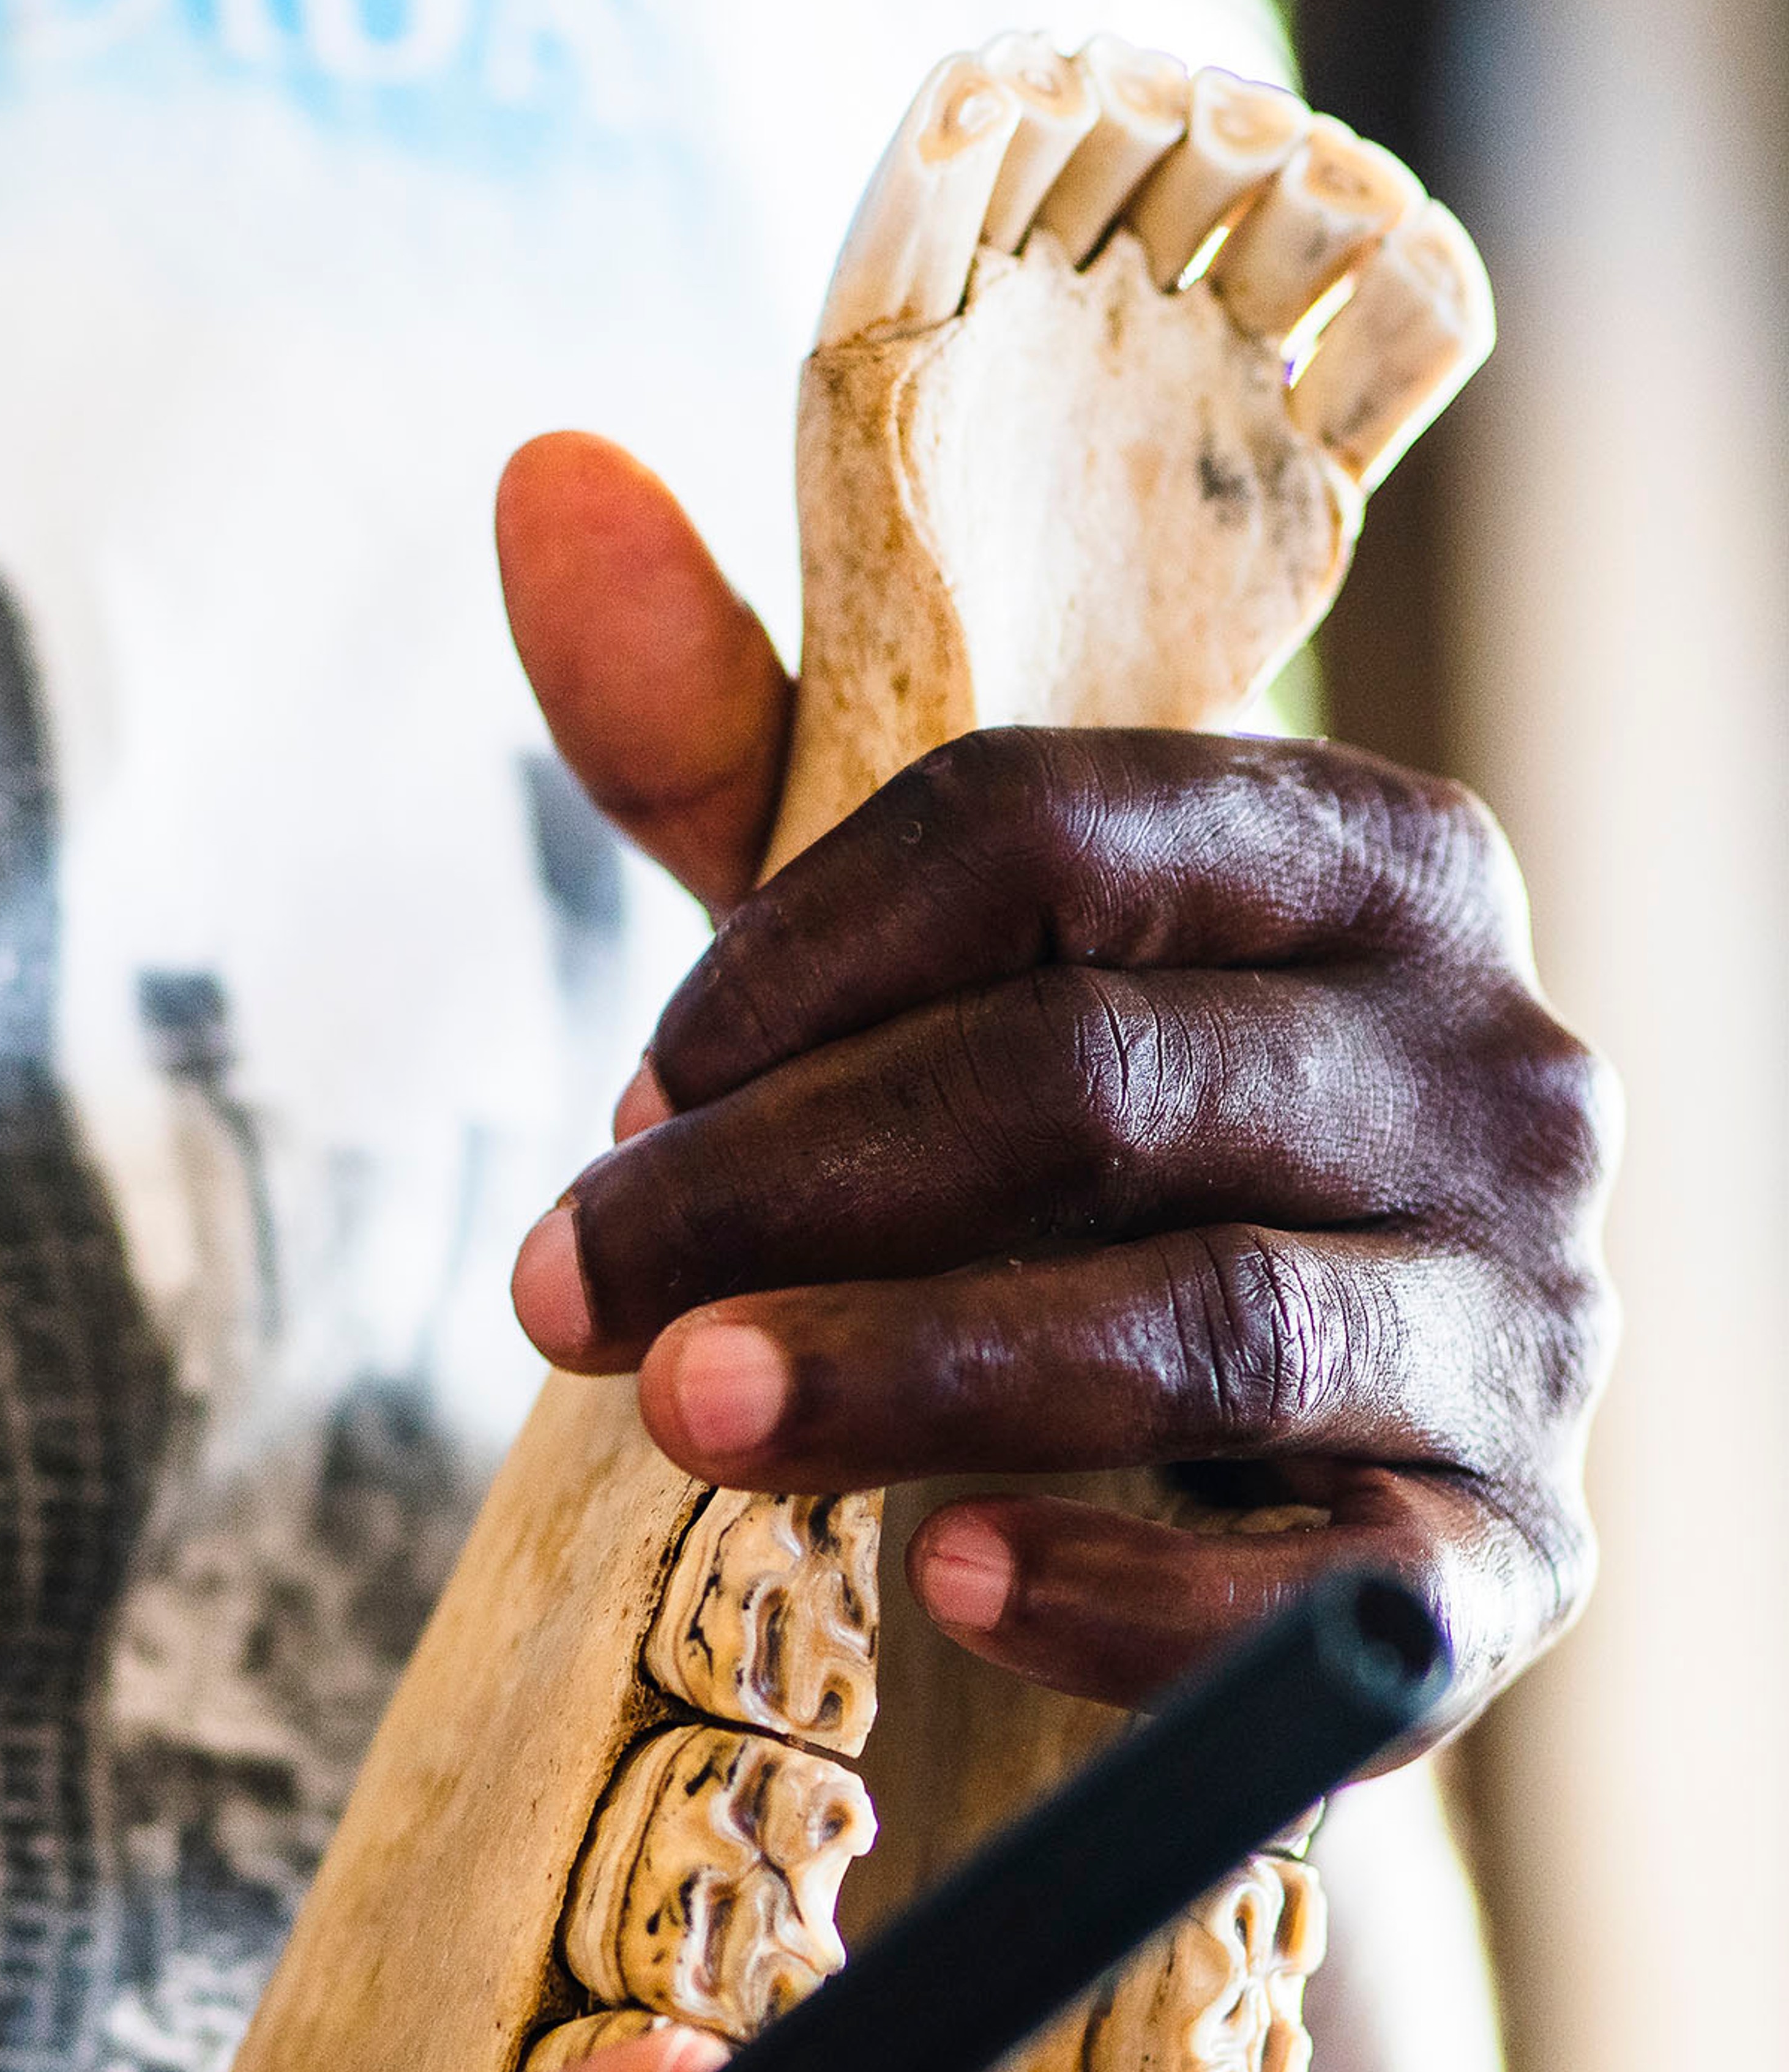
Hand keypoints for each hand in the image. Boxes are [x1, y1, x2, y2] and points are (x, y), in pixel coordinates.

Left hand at [498, 435, 1617, 1734]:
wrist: (1269, 1471)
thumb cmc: (1077, 1178)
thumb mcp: (918, 961)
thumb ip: (743, 753)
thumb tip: (543, 481)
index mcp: (1373, 865)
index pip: (1059, 835)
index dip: (797, 963)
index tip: (623, 1098)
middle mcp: (1500, 1071)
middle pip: (1105, 1079)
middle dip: (795, 1186)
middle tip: (563, 1292)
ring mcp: (1528, 1324)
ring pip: (1209, 1321)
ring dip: (914, 1369)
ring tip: (687, 1422)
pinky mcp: (1511, 1560)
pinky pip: (1332, 1590)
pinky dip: (1126, 1590)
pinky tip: (942, 1576)